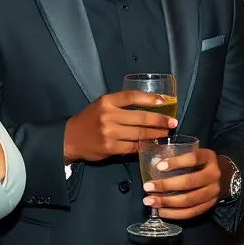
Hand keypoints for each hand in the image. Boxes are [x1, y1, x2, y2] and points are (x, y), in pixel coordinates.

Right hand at [63, 90, 177, 162]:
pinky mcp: (110, 147)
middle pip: (140, 117)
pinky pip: (132, 147)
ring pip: (139, 133)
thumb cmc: (90, 119)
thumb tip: (148, 105)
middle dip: (159, 120)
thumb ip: (120, 104)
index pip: (131, 96)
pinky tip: (152, 144)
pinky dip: (144, 146)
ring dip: (155, 134)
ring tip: (165, 133)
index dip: (149, 98)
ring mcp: (109, 133)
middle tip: (172, 122)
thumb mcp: (101, 105)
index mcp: (106, 101)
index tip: (164, 102)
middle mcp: (108, 115)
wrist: (71, 138)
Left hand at [141, 147, 221, 219]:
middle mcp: (214, 175)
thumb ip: (180, 157)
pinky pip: (191, 213)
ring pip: (189, 200)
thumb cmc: (203, 163)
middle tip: (147, 187)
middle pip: (189, 182)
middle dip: (166, 186)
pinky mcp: (210, 206)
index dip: (176, 162)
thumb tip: (154, 163)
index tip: (158, 167)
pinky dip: (174, 214)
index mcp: (209, 158)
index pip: (194, 159)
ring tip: (149, 201)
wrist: (226, 176)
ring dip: (167, 202)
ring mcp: (213, 193)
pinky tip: (160, 212)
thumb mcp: (196, 154)